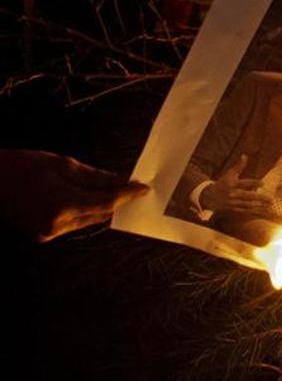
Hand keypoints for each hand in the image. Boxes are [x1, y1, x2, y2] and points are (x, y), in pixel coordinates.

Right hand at [0, 150, 148, 241]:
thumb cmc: (21, 165)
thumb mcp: (61, 164)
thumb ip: (96, 176)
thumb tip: (123, 180)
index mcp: (60, 206)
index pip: (106, 203)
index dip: (128, 195)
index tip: (144, 189)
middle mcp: (56, 225)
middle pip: (100, 214)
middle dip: (118, 200)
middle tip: (135, 188)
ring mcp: (48, 233)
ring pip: (89, 220)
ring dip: (103, 206)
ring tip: (116, 190)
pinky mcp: (43, 235)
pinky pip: (75, 223)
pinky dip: (86, 210)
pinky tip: (91, 197)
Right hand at [200, 154, 271, 216]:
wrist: (208, 197)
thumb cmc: (222, 183)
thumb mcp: (229, 174)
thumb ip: (238, 166)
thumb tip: (245, 156)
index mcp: (232, 184)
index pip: (244, 183)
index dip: (254, 183)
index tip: (263, 183)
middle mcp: (232, 194)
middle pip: (247, 196)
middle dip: (259, 198)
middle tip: (270, 198)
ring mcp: (233, 203)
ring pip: (247, 205)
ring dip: (259, 206)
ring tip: (269, 205)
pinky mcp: (233, 209)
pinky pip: (245, 211)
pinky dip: (254, 211)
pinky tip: (262, 210)